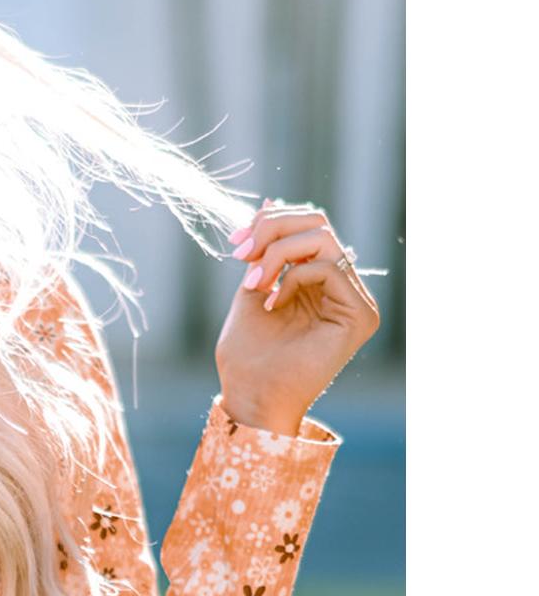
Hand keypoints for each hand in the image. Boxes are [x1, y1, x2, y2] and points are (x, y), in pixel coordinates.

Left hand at [214, 198, 381, 432]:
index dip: (271, 221)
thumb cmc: (247, 355)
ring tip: (253, 283)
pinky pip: (330, 268)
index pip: (307, 226)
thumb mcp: (251, 288)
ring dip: (277, 253)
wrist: (249, 397)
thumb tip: (272, 199)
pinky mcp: (360, 315)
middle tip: (241, 253)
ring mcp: (354, 301)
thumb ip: (264, 249)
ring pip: (323, 239)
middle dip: (273, 229)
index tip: (235, 241)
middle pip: (318, 223)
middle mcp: (341, 287)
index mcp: (318, 280)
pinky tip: (274, 304)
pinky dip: (294, 277)